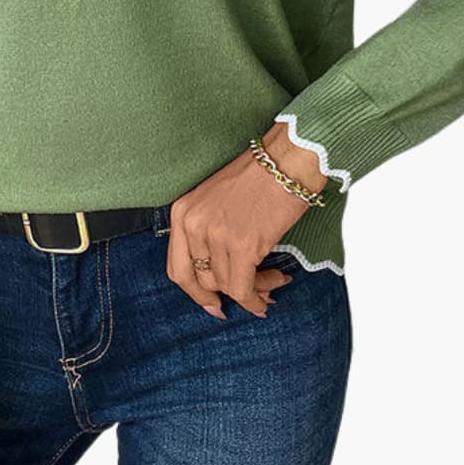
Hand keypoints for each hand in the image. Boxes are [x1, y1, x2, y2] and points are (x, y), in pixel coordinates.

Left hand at [166, 122, 327, 318]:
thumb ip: (208, 234)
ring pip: (227, 286)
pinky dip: (257, 298)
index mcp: (182, 212)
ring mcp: (215, 235)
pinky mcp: (241, 245)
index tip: (212, 304)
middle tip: (253, 293)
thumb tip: (221, 281)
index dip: (195, 292)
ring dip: (253, 289)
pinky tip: (276, 285)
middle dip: (228, 292)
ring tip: (274, 279)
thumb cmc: (258, 178)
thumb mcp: (215, 201)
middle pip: (203, 280)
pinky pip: (243, 289)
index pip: (177, 268)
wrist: (286, 160)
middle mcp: (193, 224)